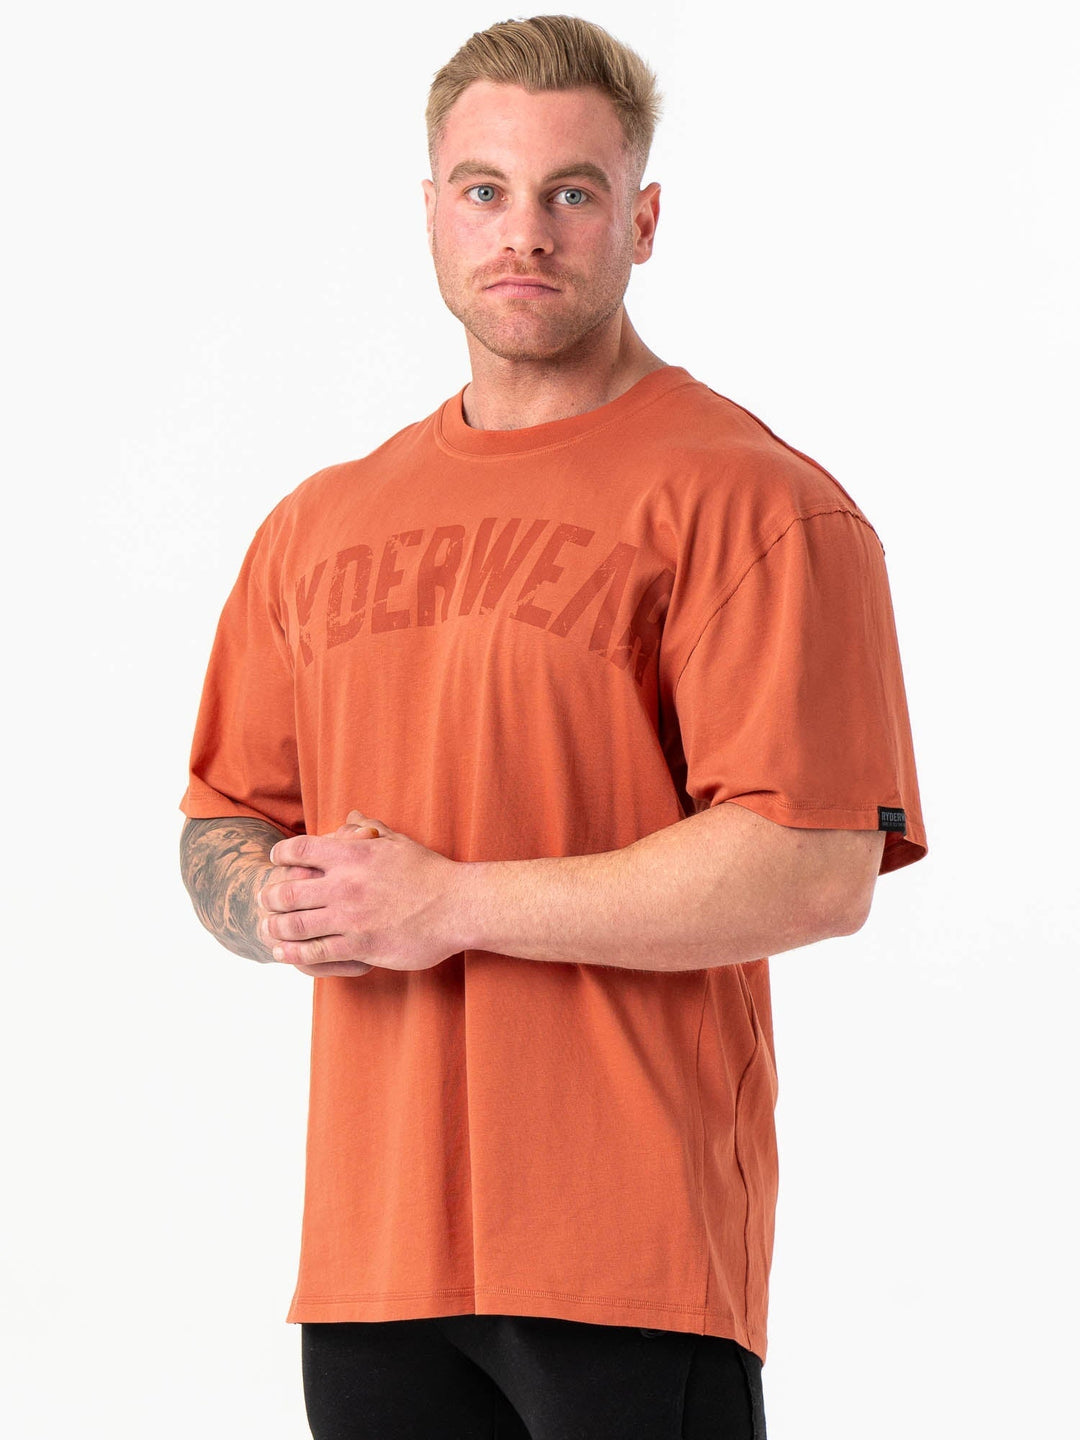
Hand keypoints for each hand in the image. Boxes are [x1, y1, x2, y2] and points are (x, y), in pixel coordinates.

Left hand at [257, 812, 465, 977]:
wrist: (458, 906)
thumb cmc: (430, 872)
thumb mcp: (397, 842)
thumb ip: (368, 830)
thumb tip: (352, 815)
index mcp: (352, 855)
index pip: (300, 850)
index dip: (282, 854)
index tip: (276, 860)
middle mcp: (345, 885)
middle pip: (288, 890)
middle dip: (271, 896)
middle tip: (265, 899)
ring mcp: (350, 917)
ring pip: (295, 924)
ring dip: (276, 928)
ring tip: (268, 929)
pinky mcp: (360, 945)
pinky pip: (316, 952)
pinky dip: (295, 954)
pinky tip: (285, 954)